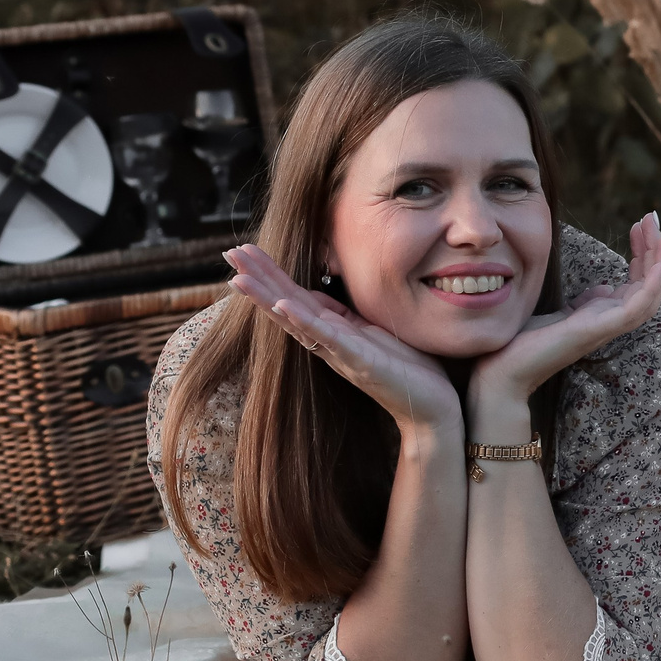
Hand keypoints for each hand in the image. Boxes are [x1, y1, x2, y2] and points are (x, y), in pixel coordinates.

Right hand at [225, 244, 459, 436]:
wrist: (431, 410)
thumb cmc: (405, 370)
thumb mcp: (370, 333)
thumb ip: (343, 317)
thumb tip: (317, 295)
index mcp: (333, 332)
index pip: (295, 297)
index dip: (271, 275)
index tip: (245, 250)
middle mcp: (329, 343)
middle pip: (285, 305)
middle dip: (258, 278)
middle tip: (229, 253)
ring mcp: (341, 353)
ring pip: (296, 321)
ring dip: (267, 298)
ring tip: (239, 278)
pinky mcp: (360, 362)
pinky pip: (327, 339)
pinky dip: (304, 321)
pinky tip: (283, 305)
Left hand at [469, 212, 660, 412]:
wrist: (503, 370)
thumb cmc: (524, 344)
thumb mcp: (559, 312)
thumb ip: (583, 302)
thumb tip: (604, 288)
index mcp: (602, 315)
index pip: (635, 281)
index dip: (642, 252)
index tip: (640, 226)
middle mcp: (610, 321)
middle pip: (648, 284)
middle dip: (655, 249)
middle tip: (654, 219)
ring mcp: (608, 327)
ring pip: (651, 294)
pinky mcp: (600, 330)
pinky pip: (638, 307)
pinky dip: (653, 284)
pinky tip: (660, 263)